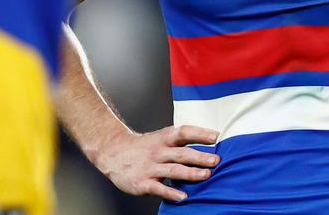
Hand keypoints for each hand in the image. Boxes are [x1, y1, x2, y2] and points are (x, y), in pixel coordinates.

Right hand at [93, 124, 219, 201]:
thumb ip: (178, 142)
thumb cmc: (142, 147)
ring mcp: (150, 167)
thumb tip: (207, 142)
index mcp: (163, 139)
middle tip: (216, 160)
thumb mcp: (159, 138)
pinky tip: (183, 197)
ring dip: (191, 173)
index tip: (215, 136)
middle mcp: (158, 152)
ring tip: (206, 176)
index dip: (200, 134)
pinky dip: (171, 192)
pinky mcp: (142, 182)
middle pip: (182, 153)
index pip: (184, 133)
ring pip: (173, 170)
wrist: (112, 152)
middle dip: (200, 157)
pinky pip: (158, 188)